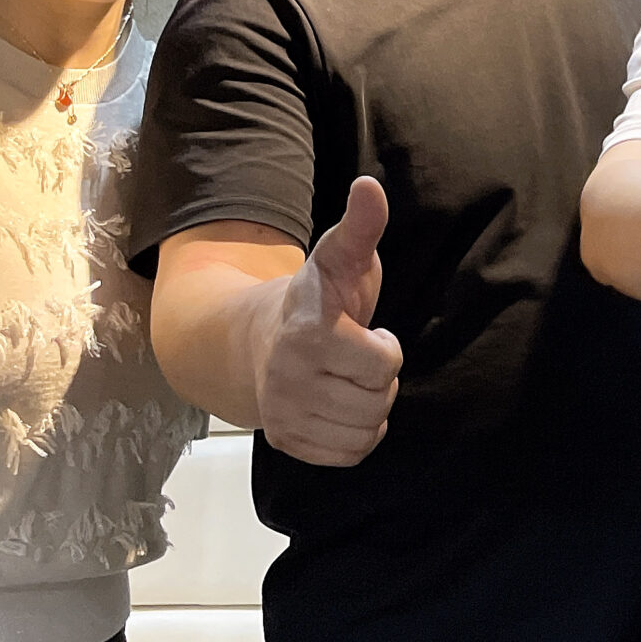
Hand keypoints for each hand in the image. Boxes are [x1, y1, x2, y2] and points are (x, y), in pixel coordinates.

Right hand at [255, 176, 404, 466]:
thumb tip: (370, 186)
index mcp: (308, 334)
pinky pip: (349, 455)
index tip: (365, 330)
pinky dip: (356, 435)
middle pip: (378, 401)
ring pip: (366, 431)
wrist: (255, 338)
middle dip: (379, 379)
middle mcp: (289, 380)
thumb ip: (361, 227)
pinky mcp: (285, 442)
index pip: (385, 362)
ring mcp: (283, 415)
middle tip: (357, 358)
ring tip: (349, 380)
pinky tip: (341, 407)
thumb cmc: (316, 297)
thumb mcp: (340, 257)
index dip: (386, 345)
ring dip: (370, 407)